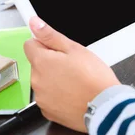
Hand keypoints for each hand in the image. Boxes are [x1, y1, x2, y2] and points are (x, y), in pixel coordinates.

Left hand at [23, 16, 119, 131]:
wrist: (104, 108)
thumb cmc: (94, 78)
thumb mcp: (75, 49)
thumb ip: (50, 35)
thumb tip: (34, 23)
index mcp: (41, 62)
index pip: (30, 45)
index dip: (44, 44)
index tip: (57, 49)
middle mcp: (36, 81)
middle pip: (37, 64)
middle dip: (51, 63)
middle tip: (73, 66)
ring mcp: (41, 98)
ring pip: (43, 82)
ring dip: (54, 80)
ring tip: (75, 82)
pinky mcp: (47, 112)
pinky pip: (48, 98)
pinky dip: (57, 96)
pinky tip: (73, 94)